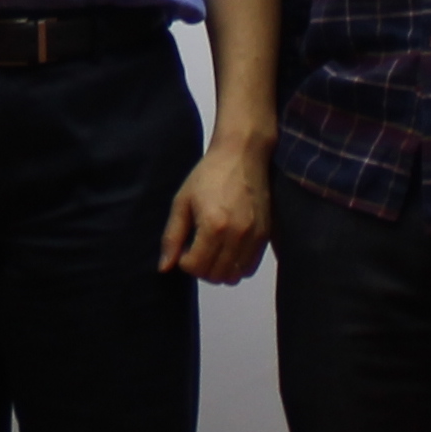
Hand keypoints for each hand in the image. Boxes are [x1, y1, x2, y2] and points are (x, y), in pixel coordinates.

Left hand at [157, 133, 273, 285]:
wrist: (243, 155)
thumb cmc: (208, 175)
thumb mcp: (182, 202)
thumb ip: (172, 237)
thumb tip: (164, 267)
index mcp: (213, 226)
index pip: (196, 267)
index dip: (184, 262)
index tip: (183, 248)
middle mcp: (237, 236)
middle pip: (216, 276)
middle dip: (200, 269)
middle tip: (195, 251)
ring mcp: (254, 237)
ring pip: (234, 276)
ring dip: (219, 270)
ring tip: (212, 251)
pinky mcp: (265, 235)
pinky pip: (250, 267)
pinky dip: (236, 266)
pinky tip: (227, 250)